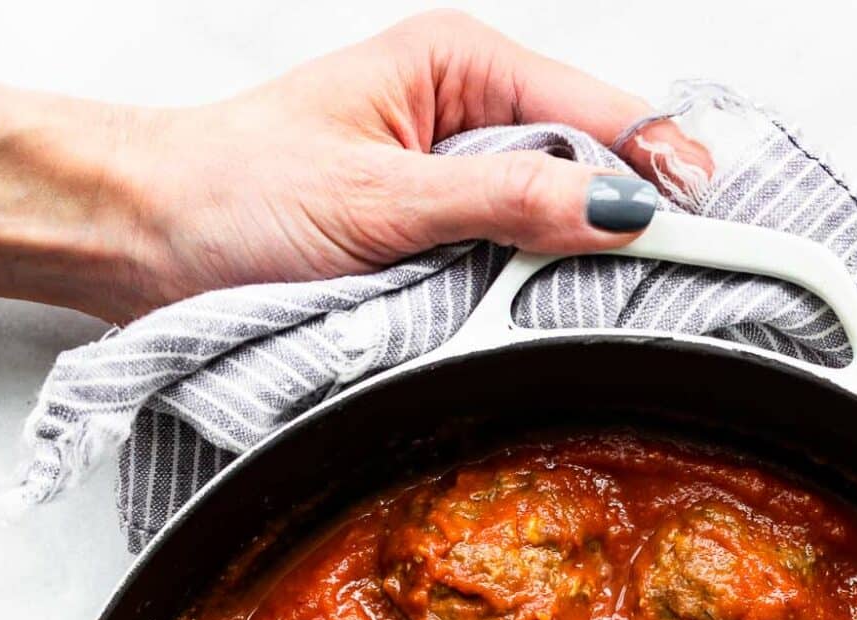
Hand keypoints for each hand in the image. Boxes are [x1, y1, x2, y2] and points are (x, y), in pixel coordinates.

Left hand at [129, 10, 679, 313]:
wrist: (146, 238)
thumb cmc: (233, 193)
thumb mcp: (380, 203)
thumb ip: (502, 206)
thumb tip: (611, 210)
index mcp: (458, 64)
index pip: (595, 112)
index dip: (657, 168)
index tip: (710, 224)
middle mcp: (462, 112)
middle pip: (586, 170)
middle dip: (617, 227)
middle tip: (670, 285)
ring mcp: (451, 177)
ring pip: (550, 225)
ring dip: (563, 272)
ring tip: (602, 308)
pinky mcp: (432, 236)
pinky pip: (506, 266)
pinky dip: (519, 297)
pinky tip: (531, 318)